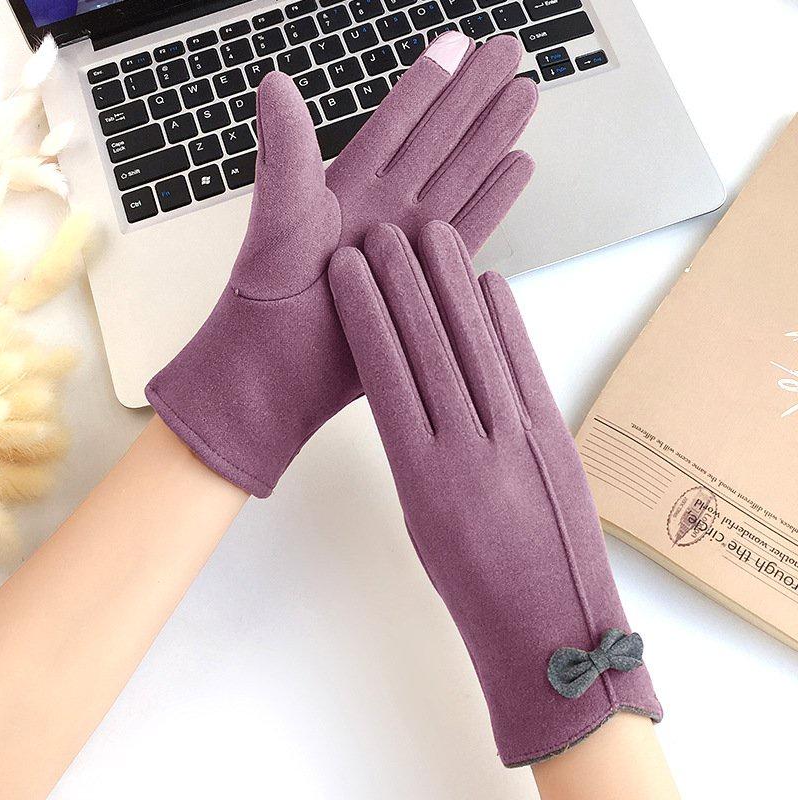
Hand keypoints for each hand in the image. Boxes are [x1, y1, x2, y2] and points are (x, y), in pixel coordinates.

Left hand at [146, 32, 536, 496]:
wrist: (279, 371)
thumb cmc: (266, 300)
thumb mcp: (277, 219)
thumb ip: (286, 153)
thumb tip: (274, 80)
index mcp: (344, 187)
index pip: (396, 122)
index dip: (428, 82)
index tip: (458, 41)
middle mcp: (382, 209)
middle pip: (440, 141)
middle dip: (476, 95)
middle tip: (511, 52)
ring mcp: (407, 243)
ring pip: (461, 178)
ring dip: (495, 138)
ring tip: (526, 95)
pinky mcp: (426, 278)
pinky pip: (468, 231)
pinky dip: (495, 200)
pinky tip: (519, 167)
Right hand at [328, 221, 660, 765]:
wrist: (546, 630)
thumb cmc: (473, 584)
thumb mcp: (424, 519)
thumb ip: (417, 452)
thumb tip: (417, 394)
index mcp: (421, 475)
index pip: (384, 374)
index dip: (365, 314)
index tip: (348, 271)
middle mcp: (467, 449)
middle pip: (429, 348)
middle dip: (403, 283)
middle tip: (384, 234)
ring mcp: (518, 441)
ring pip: (477, 349)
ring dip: (453, 288)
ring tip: (434, 240)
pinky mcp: (556, 440)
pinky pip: (525, 370)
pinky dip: (508, 322)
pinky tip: (492, 284)